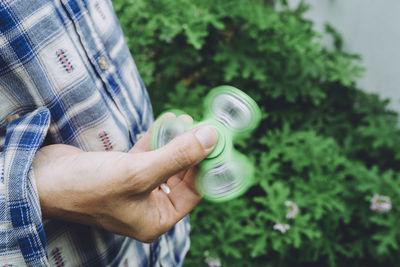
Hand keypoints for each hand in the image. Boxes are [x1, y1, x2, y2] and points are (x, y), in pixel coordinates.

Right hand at [33, 114, 217, 242]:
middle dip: (189, 150)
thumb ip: (177, 156)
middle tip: (200, 126)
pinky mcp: (123, 172)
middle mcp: (148, 208)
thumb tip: (211, 137)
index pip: (194, 191)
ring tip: (182, 119)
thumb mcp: (139, 172)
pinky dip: (155, 139)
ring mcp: (135, 189)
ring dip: (172, 141)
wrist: (43, 179)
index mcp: (156, 220)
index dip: (206, 165)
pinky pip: (147, 155)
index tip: (215, 140)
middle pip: (180, 176)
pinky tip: (164, 123)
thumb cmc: (89, 186)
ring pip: (164, 162)